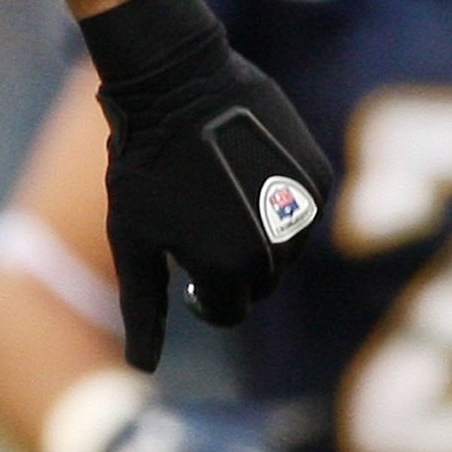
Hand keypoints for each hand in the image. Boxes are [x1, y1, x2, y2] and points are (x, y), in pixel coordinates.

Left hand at [80, 0, 331, 370]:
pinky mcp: (319, 177)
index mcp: (228, 271)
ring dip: (254, 237)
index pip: (226, 310)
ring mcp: (303, 212)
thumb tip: (142, 368)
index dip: (198, 293)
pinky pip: (300, 209)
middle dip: (225, 265)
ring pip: (283, 251)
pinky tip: (242, 169)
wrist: (175, 83)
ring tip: (215, 192)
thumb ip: (143, 308)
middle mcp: (276, 250)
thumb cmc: (141, 164)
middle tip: (193, 222)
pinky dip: (276, 201)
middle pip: (257, 284)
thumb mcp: (132, 239)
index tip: (181, 270)